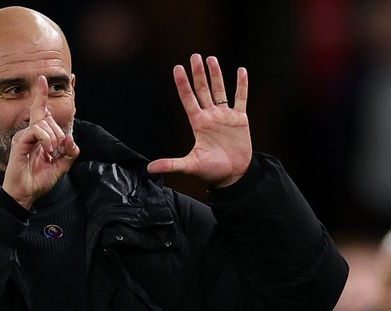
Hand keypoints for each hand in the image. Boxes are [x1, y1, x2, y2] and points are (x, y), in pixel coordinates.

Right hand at [2, 75, 78, 208]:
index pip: (42, 111)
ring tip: (52, 154)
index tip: (45, 79)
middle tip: (58, 152)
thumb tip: (71, 139)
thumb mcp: (62, 166)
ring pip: (44, 123)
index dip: (43, 95)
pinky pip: (37, 131)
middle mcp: (30, 133)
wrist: (26, 193)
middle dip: (59, 133)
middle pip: (48, 117)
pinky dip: (47, 140)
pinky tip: (47, 152)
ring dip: (54, 139)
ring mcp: (24, 136)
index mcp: (40, 136)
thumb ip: (70, 152)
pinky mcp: (20, 142)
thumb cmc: (40, 180)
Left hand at [147, 54, 251, 186]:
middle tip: (194, 56)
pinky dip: (242, 85)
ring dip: (216, 75)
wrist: (234, 175)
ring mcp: (225, 117)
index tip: (177, 68)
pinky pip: (241, 98)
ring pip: (220, 90)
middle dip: (198, 73)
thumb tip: (149, 169)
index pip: (188, 99)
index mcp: (198, 123)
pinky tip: (241, 70)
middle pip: (203, 90)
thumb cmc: (212, 171)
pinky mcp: (240, 120)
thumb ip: (171, 164)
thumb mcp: (191, 166)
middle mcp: (211, 116)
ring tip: (211, 58)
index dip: (183, 84)